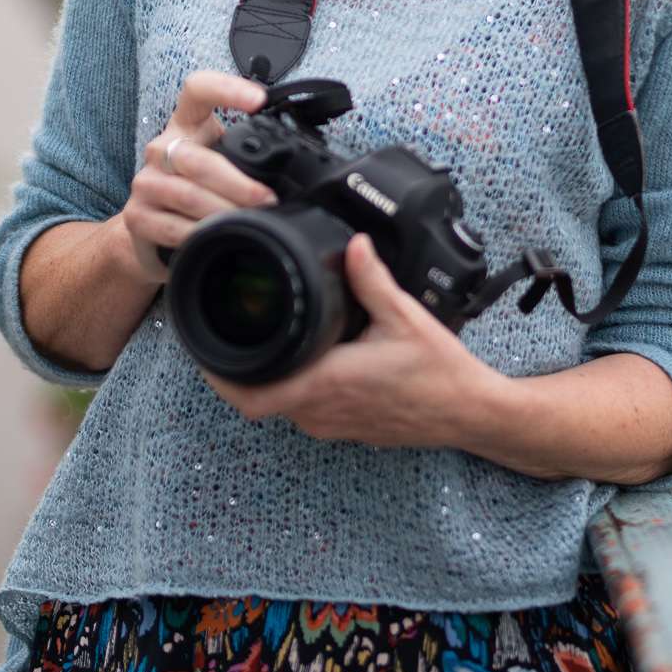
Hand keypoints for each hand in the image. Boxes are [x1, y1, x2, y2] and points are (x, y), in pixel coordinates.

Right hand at [120, 71, 275, 287]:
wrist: (147, 231)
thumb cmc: (195, 189)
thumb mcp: (219, 162)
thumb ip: (245, 157)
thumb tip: (296, 170)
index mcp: (186, 125)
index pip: (197, 89)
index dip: (226, 88)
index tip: (259, 100)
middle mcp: (162, 149)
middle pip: (198, 159)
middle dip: (238, 182)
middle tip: (267, 198)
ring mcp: (146, 182)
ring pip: (187, 194)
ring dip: (223, 210)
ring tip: (248, 220)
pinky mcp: (137, 216)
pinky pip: (173, 226)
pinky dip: (200, 233)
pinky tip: (216, 237)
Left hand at [202, 233, 505, 448]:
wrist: (468, 412)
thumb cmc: (439, 372)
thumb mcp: (404, 316)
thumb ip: (372, 279)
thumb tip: (352, 243)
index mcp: (326, 384)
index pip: (250, 396)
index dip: (218, 376)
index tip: (202, 348)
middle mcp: (321, 412)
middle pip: (257, 400)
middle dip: (237, 370)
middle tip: (226, 332)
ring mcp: (333, 425)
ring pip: (280, 405)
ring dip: (266, 379)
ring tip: (259, 339)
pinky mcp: (346, 428)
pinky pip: (303, 410)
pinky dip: (291, 386)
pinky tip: (301, 358)